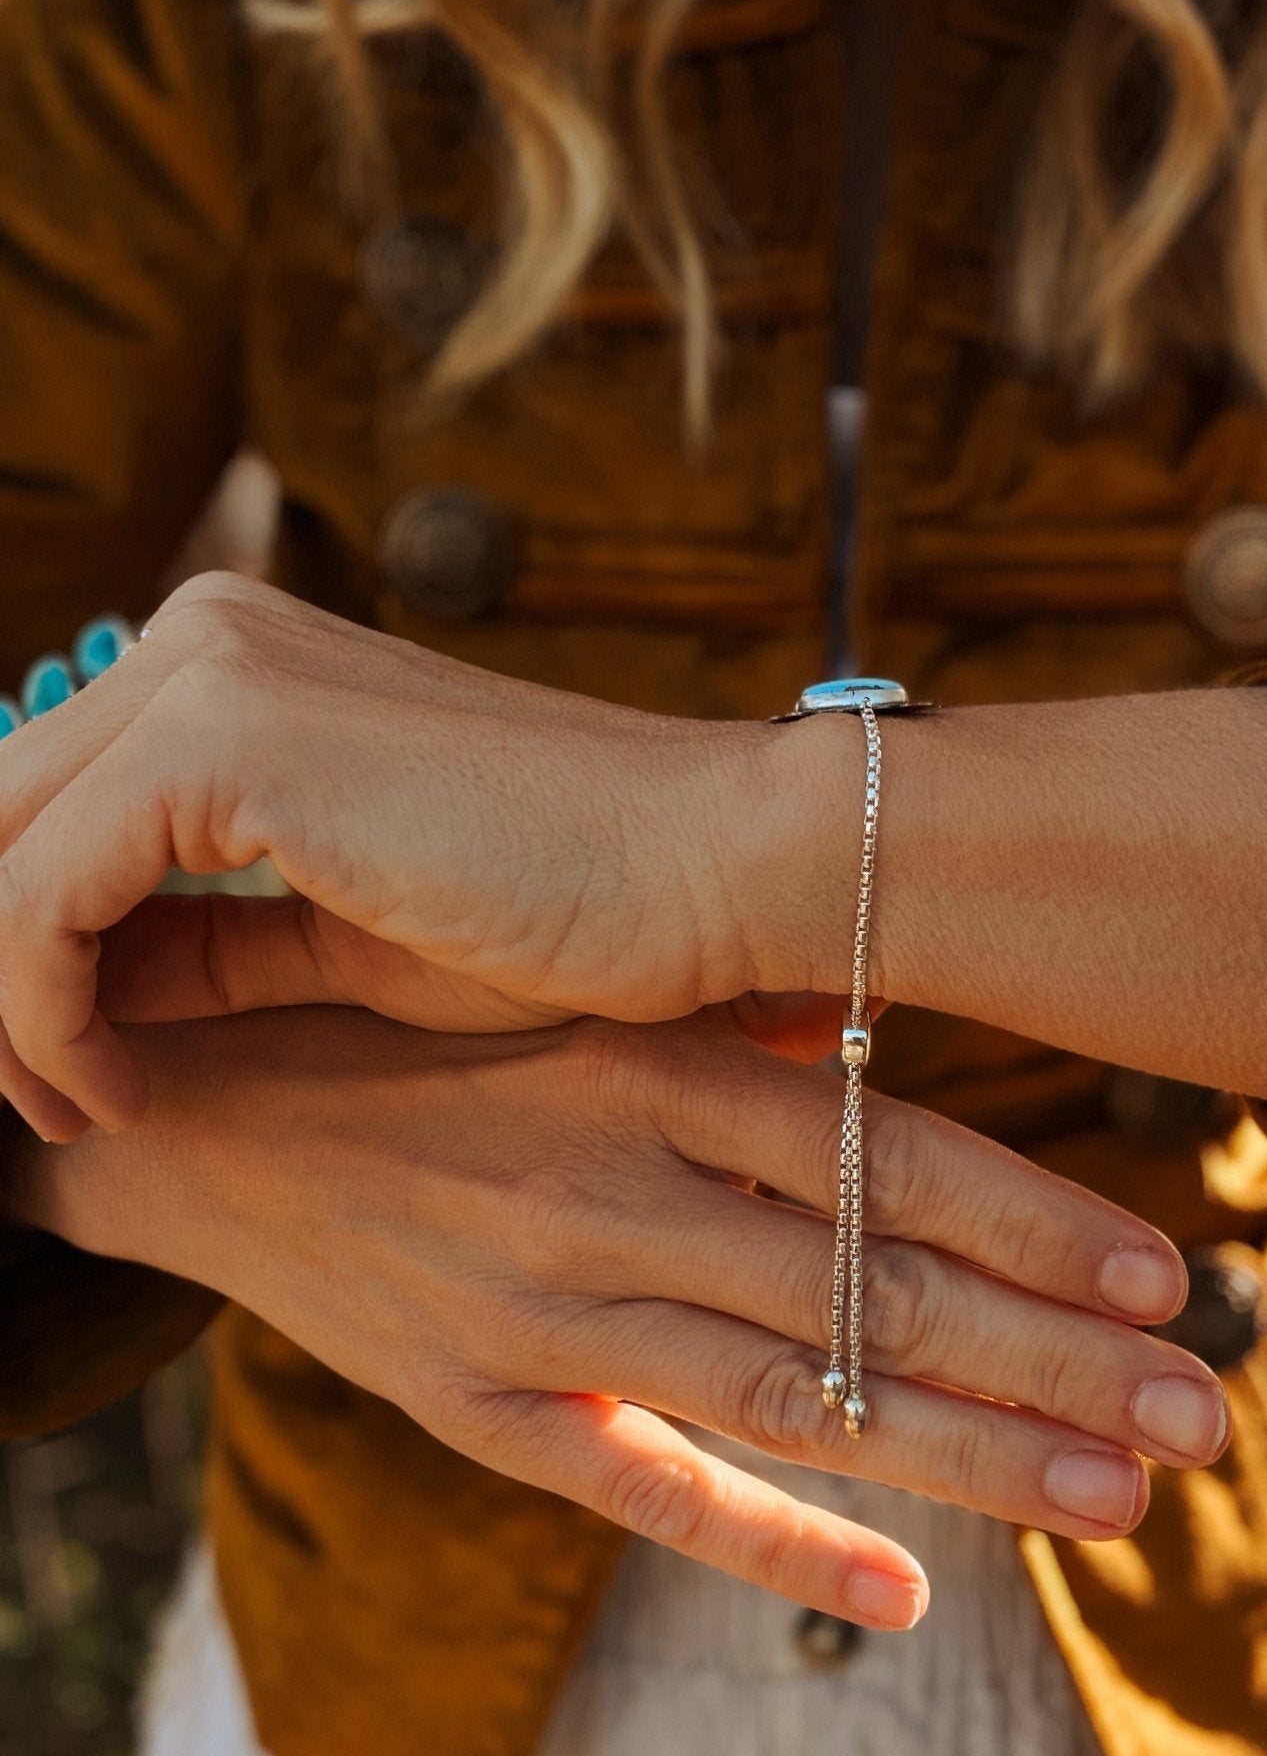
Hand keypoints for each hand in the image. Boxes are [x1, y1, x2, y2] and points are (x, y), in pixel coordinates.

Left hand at [0, 575, 800, 1136]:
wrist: (707, 874)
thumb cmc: (567, 917)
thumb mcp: (340, 944)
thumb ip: (200, 946)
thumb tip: (66, 996)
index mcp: (237, 667)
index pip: (45, 805)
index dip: (12, 952)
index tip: (47, 1075)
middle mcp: (205, 640)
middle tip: (27, 1107)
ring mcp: (211, 675)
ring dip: (3, 1009)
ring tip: (64, 1114)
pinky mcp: (223, 741)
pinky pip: (42, 897)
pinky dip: (40, 1013)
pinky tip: (104, 1092)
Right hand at [19, 1005, 1229, 1627]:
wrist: (200, 1117)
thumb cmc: (414, 1037)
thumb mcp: (564, 997)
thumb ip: (718, 1029)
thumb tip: (869, 1035)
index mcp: (642, 1067)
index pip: (880, 1158)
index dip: (1032, 1221)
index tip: (1162, 1277)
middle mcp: (606, 1188)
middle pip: (869, 1292)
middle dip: (1051, 1360)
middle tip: (1196, 1413)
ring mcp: (540, 1309)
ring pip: (792, 1396)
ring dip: (966, 1456)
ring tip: (1118, 1498)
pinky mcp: (478, 1407)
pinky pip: (643, 1489)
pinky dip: (773, 1546)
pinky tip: (901, 1596)